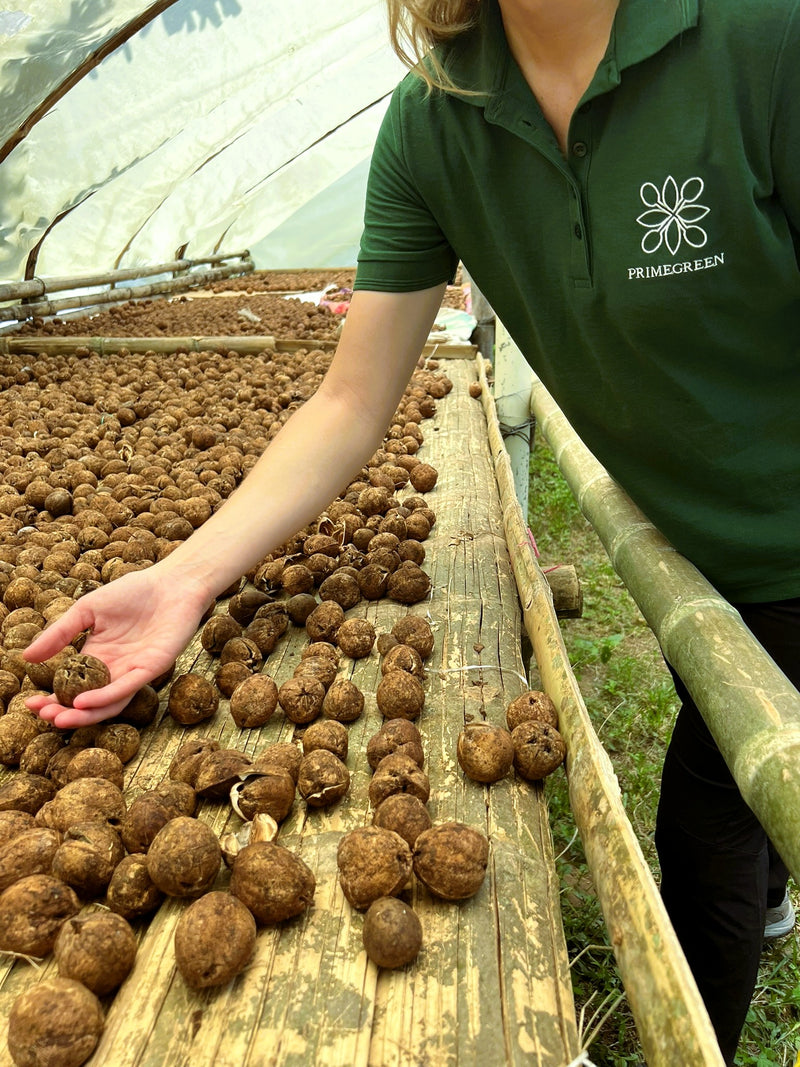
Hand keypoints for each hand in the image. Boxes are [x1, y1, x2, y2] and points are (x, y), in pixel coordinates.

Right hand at [23, 566, 211, 728]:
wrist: (172, 583)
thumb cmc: (133, 592)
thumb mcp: (87, 610)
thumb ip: (59, 634)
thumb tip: (26, 658)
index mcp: (98, 657)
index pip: (72, 685)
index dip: (52, 697)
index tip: (30, 704)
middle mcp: (115, 669)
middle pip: (88, 700)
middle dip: (65, 711)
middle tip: (43, 716)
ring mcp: (134, 671)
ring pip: (108, 702)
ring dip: (84, 714)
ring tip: (59, 718)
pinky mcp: (152, 668)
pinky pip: (127, 688)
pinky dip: (105, 697)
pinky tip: (84, 701)